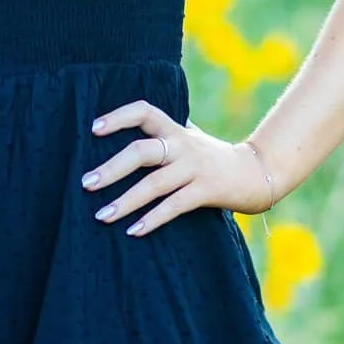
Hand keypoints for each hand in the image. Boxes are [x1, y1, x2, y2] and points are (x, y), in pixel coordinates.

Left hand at [82, 99, 277, 236]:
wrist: (257, 174)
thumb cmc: (214, 156)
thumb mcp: (190, 138)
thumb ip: (165, 133)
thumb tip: (133, 126)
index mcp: (175, 130)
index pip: (144, 112)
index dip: (119, 117)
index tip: (93, 128)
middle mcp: (183, 146)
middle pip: (141, 151)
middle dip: (111, 168)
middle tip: (86, 184)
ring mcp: (195, 169)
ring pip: (154, 183)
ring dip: (125, 201)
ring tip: (101, 216)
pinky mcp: (206, 191)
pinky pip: (174, 206)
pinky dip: (152, 219)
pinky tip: (133, 231)